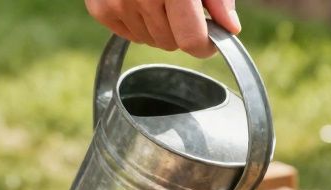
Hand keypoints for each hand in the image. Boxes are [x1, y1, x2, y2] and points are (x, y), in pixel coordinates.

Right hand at [85, 0, 240, 57]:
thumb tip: (230, 27)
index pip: (191, 40)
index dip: (205, 44)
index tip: (210, 36)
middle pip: (171, 43)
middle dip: (182, 30)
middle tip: (182, 6)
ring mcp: (118, 2)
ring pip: (150, 40)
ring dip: (159, 26)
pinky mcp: (100, 7)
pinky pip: (128, 34)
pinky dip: (138, 22)